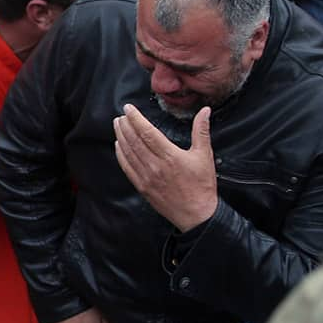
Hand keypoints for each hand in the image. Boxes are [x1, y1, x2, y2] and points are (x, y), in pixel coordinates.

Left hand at [114, 104, 217, 231]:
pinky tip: (118, 146)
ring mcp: (146, 177)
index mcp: (170, 156)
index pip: (147, 132)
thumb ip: (201, 131)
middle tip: (121, 114)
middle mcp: (155, 166)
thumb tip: (205, 111)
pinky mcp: (142, 187)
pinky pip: (127, 168)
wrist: (196, 214)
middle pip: (134, 141)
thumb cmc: (202, 185)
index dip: (136, 119)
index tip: (129, 109)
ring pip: (128, 153)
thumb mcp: (205, 155)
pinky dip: (120, 155)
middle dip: (125, 126)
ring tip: (117, 125)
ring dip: (121, 137)